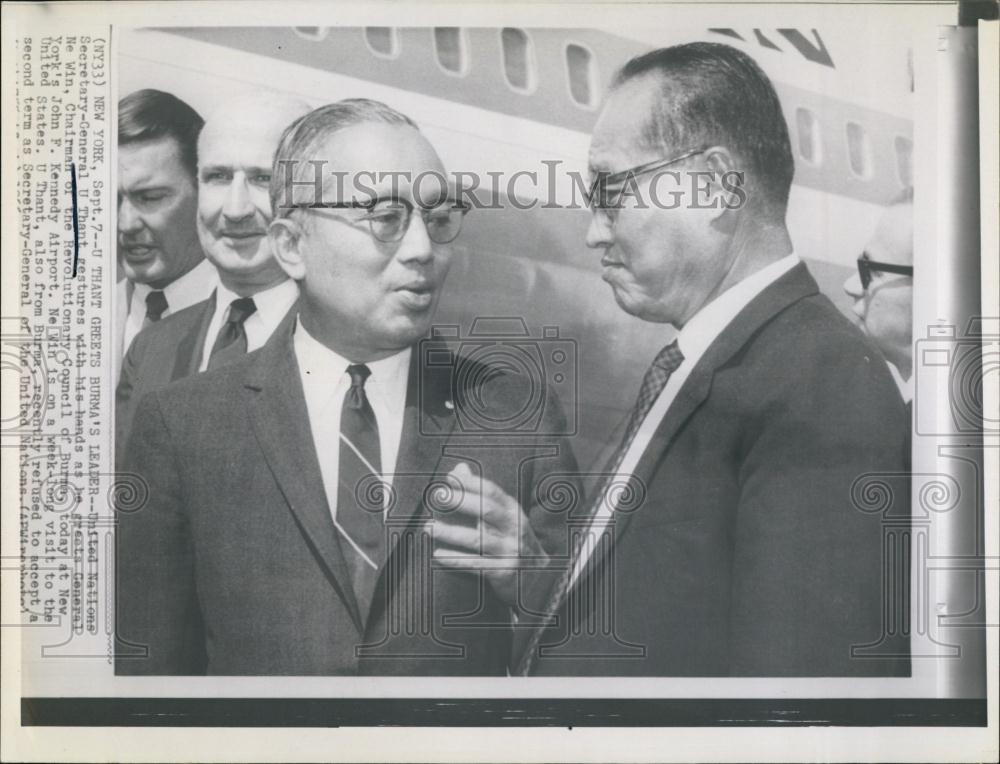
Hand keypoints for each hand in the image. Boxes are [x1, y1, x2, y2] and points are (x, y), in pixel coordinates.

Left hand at [431, 462, 547, 606]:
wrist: (540, 578)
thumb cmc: (514, 541)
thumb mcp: (506, 516)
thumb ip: (481, 494)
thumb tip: (459, 468)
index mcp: (514, 512)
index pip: (492, 492)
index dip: (471, 483)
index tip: (449, 477)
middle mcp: (514, 529)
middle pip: (486, 510)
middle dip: (461, 502)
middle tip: (438, 497)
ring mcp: (510, 551)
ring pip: (478, 538)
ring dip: (451, 532)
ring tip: (428, 527)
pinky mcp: (504, 573)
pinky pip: (476, 565)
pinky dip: (456, 559)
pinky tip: (437, 554)